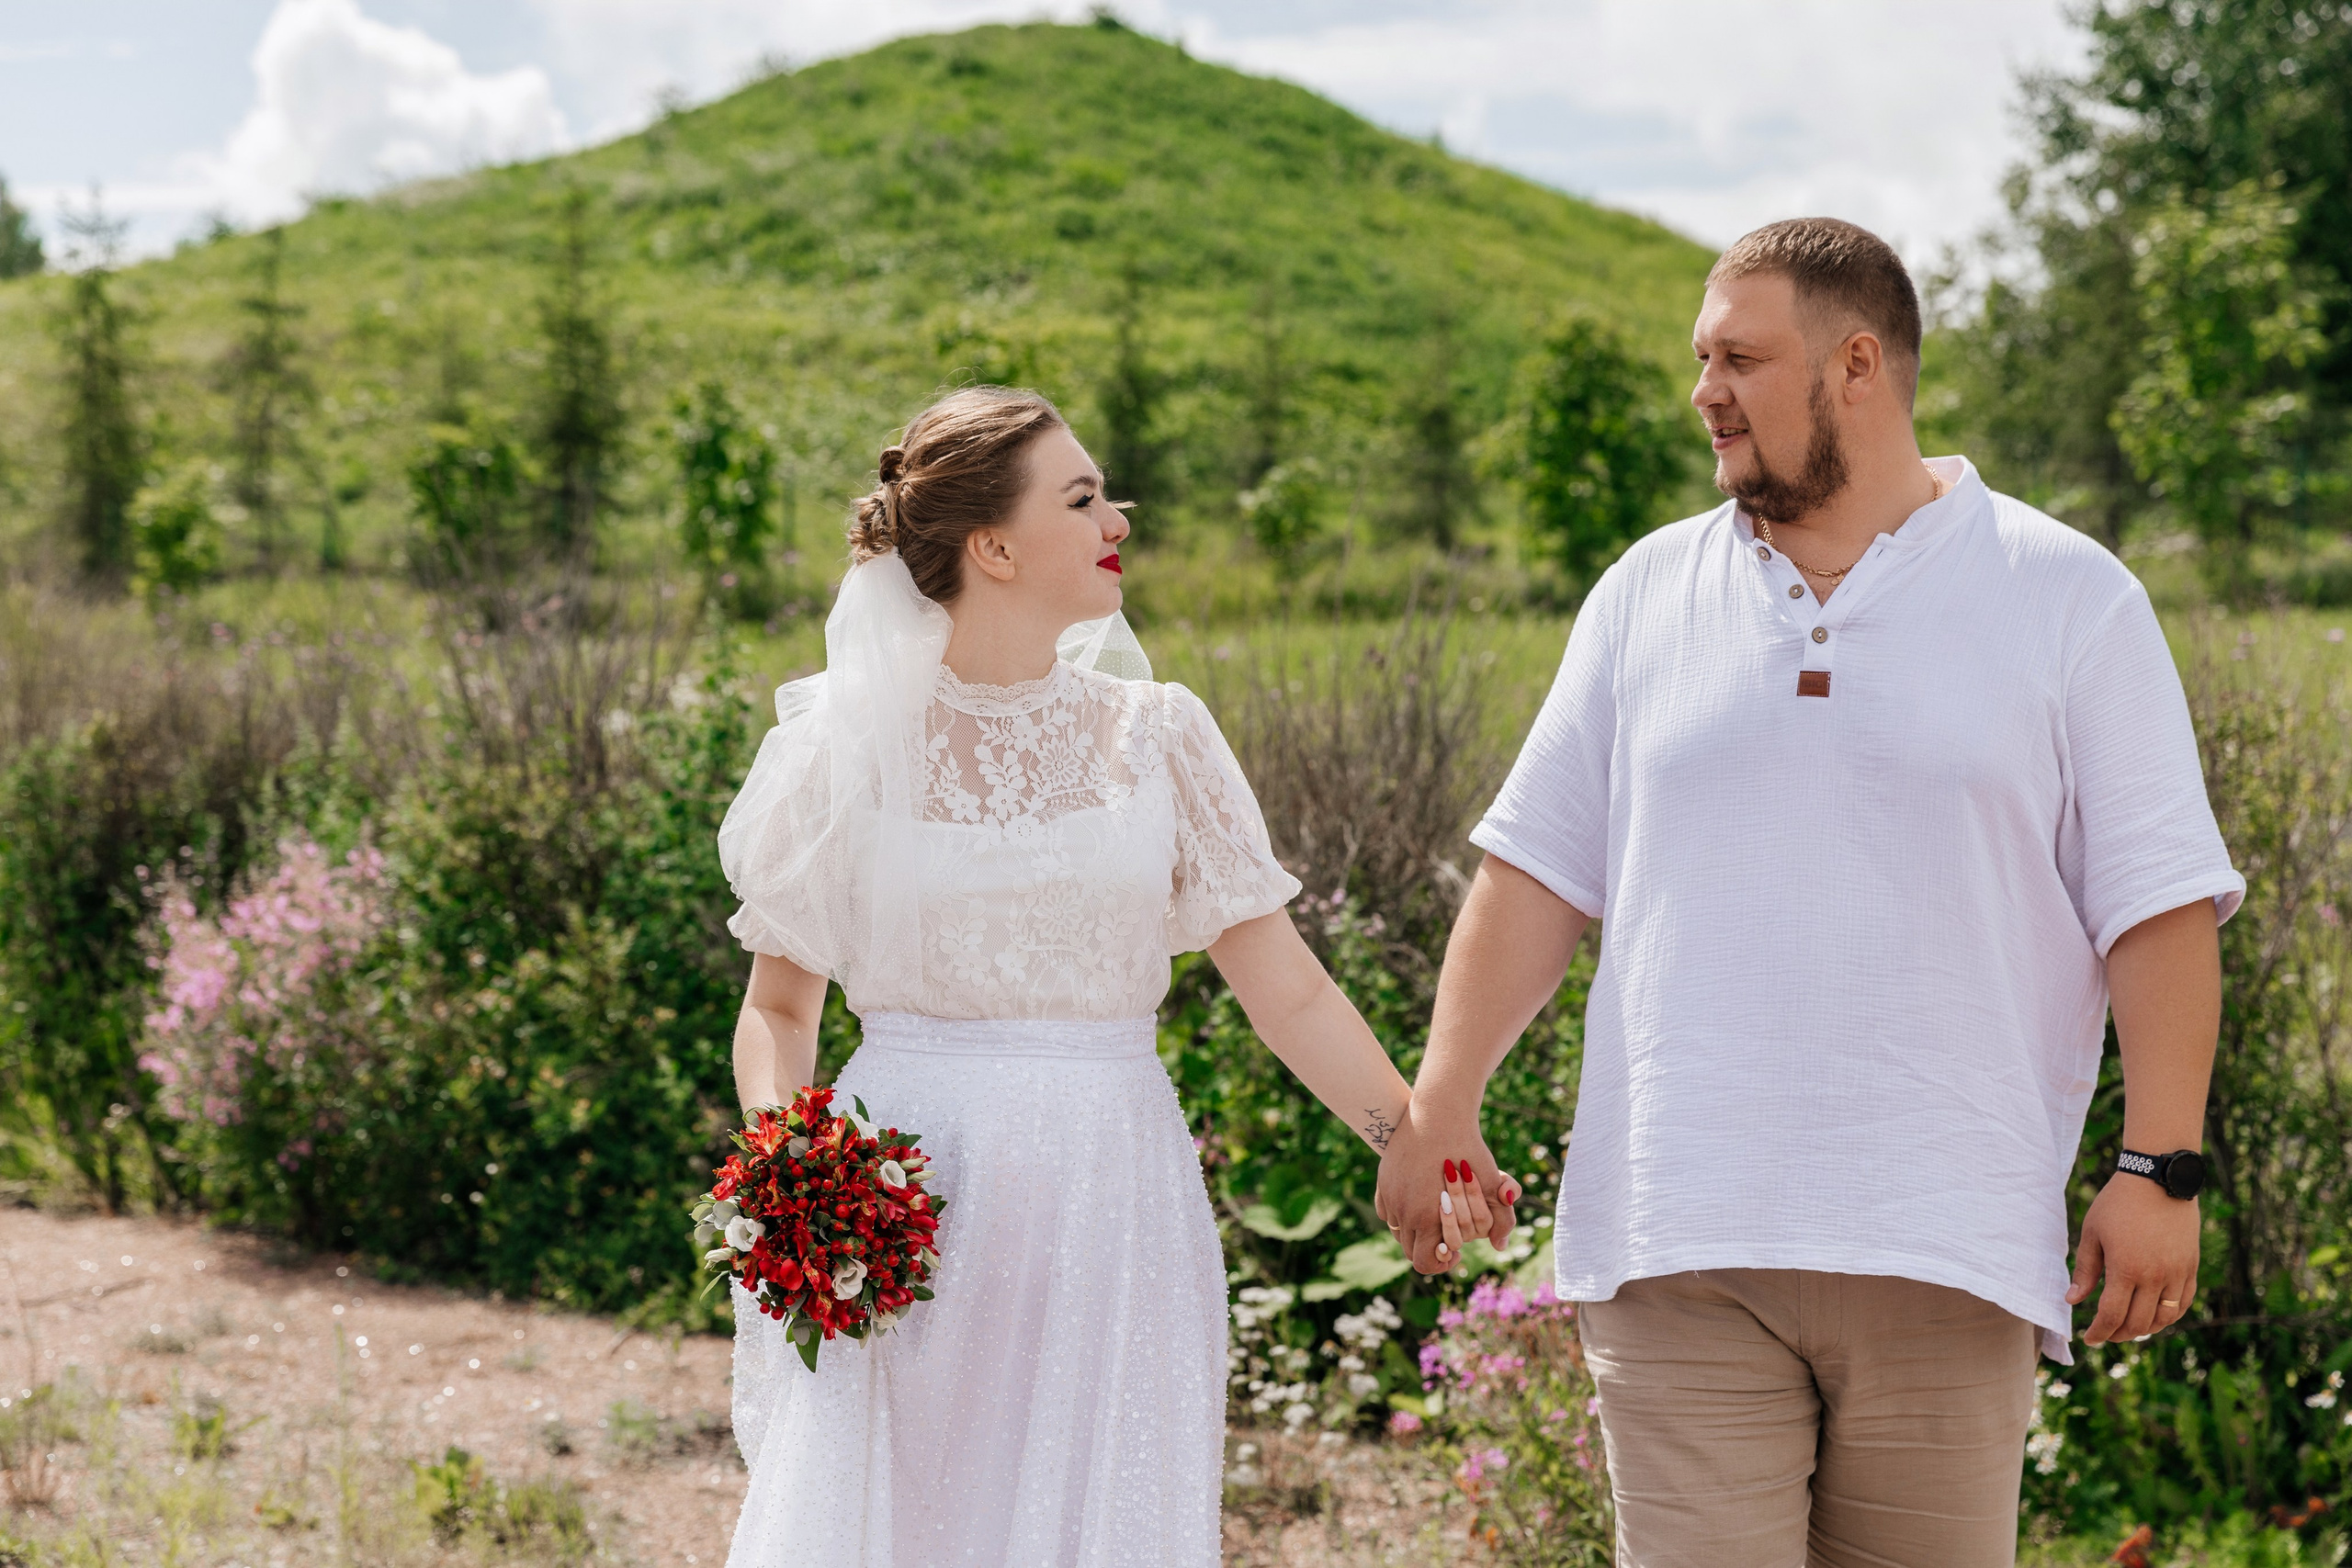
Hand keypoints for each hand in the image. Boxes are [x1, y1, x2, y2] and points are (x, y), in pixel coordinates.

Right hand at [1374, 1100, 1519, 1273]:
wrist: (1439, 1114)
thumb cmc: (1468, 1149)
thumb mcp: (1492, 1184)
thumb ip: (1502, 1219)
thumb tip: (1500, 1246)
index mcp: (1428, 1220)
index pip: (1425, 1263)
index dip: (1441, 1263)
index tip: (1455, 1251)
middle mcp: (1405, 1213)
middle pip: (1410, 1250)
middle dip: (1429, 1248)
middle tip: (1447, 1237)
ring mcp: (1391, 1197)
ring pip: (1397, 1230)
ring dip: (1414, 1231)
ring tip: (1434, 1218)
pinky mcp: (1384, 1181)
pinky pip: (1388, 1211)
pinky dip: (1400, 1213)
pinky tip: (1417, 1201)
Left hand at [2068, 1172, 2200, 1345]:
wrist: (2158, 1180)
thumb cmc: (2118, 1204)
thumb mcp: (2092, 1233)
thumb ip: (2086, 1270)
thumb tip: (2072, 1301)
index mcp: (2126, 1269)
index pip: (2112, 1315)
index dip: (2099, 1332)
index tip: (2089, 1338)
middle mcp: (2155, 1276)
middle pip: (2138, 1323)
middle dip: (2119, 1334)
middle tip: (2106, 1334)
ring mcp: (2177, 1273)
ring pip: (2164, 1318)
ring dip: (2145, 1329)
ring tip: (2128, 1328)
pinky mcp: (2191, 1267)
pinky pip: (2183, 1303)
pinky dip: (2169, 1316)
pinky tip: (2154, 1316)